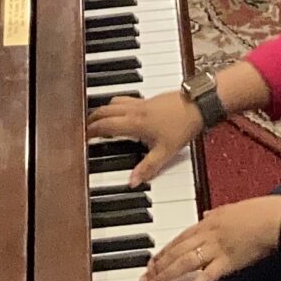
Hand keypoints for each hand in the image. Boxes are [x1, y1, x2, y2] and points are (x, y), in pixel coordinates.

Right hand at [88, 91, 204, 187]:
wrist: (198, 104)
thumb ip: (147, 167)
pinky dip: (116, 104)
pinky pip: (125, 99)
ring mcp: (142, 101)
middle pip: (106, 109)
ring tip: (99, 118)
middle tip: (85, 126)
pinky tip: (122, 111)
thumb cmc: (182, 125)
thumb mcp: (165, 152)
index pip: (106, 124)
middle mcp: (134, 109)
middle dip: (93, 117)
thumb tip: (132, 182)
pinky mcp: (149, 98)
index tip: (82, 135)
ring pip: (114, 101)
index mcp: (134, 122)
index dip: (92, 129)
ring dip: (104, 108)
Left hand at [144, 196, 280, 280]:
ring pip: (186, 262)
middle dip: (159, 266)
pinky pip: (207, 275)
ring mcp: (217, 248)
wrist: (275, 218)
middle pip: (177, 251)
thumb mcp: (231, 208)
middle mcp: (208, 234)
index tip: (151, 262)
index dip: (163, 251)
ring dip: (168, 275)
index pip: (179, 238)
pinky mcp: (228, 262)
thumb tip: (205, 213)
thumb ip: (216, 212)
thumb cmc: (258, 212)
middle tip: (145, 279)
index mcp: (208, 221)